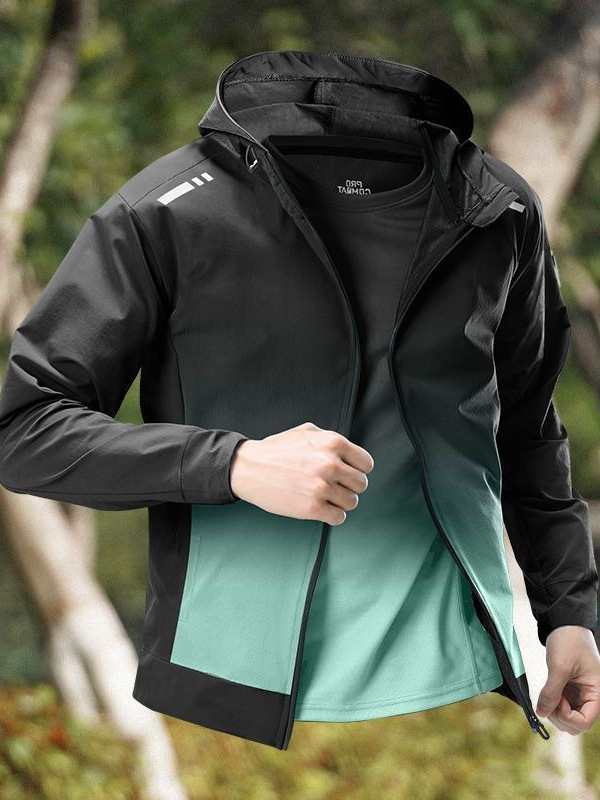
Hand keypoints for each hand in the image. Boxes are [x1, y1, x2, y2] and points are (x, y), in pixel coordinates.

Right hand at [229, 421, 373, 525]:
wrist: (248, 468)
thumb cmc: (276, 450)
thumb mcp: (307, 432)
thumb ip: (331, 440)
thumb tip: (350, 454)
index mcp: (333, 443)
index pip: (366, 464)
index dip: (357, 469)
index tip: (346, 474)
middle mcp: (331, 464)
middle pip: (361, 484)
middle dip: (349, 486)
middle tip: (333, 486)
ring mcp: (322, 487)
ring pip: (352, 502)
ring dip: (340, 502)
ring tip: (324, 496)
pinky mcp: (312, 508)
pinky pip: (339, 518)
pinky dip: (332, 515)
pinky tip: (320, 508)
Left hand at [535, 625, 599, 733]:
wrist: (565, 623)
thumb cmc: (569, 641)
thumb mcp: (560, 667)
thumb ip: (551, 692)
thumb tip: (542, 713)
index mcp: (596, 693)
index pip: (585, 722)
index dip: (568, 717)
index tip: (558, 702)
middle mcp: (589, 696)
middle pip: (575, 724)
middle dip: (560, 717)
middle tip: (549, 698)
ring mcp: (578, 693)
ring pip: (566, 717)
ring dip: (554, 711)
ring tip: (548, 693)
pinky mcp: (569, 689)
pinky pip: (561, 705)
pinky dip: (552, 703)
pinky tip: (547, 691)